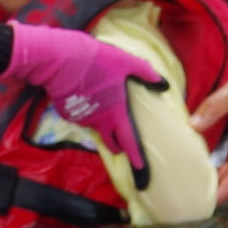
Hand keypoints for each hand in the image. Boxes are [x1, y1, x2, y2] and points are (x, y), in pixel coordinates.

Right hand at [5, 21, 166, 178]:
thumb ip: (145, 72)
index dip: (135, 155)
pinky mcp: (67, 114)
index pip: (128, 140)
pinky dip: (83, 110)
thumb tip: (163, 83)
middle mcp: (99, 121)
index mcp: (116, 112)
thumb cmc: (98, 61)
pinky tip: (82, 96)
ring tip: (98, 103)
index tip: (139, 167)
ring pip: (94, 126)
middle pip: (110, 142)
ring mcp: (82, 119)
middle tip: (119, 145)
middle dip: (116, 147)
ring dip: (98, 121)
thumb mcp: (126, 62)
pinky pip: (79, 115)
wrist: (64, 60)